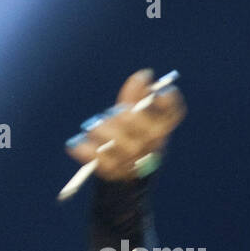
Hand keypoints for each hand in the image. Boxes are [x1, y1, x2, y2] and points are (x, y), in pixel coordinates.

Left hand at [65, 69, 185, 180]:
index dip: (167, 100)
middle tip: (112, 111)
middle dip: (122, 114)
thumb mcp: (136, 118)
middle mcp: (152, 144)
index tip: (158, 90)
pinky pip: (100, 160)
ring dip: (102, 131)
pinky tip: (77, 144)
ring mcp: (134, 160)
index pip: (172, 113)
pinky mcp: (115, 172)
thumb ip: (137, 96)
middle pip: (138, 124)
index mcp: (162, 129)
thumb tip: (143, 75)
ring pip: (119, 142)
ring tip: (91, 128)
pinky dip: (86, 151)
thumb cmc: (130, 137)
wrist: (124, 176)